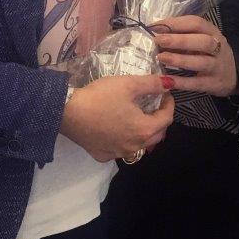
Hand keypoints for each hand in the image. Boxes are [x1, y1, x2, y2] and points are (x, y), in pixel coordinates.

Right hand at [60, 74, 175, 161]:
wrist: (67, 112)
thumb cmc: (100, 97)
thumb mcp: (128, 84)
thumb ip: (152, 84)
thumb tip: (170, 83)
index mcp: (144, 129)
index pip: (167, 118)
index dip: (169, 104)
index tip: (164, 93)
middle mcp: (135, 146)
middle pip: (157, 135)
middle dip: (159, 119)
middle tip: (153, 105)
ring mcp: (118, 153)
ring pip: (139, 144)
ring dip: (142, 131)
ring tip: (135, 116)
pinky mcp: (103, 155)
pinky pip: (119, 149)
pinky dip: (123, 139)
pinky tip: (115, 129)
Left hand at [150, 15, 237, 96]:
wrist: (233, 75)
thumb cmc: (209, 53)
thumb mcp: (200, 40)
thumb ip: (182, 35)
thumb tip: (155, 32)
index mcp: (212, 32)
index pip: (196, 23)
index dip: (175, 23)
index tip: (155, 26)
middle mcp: (218, 48)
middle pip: (202, 41)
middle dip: (179, 40)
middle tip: (158, 41)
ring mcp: (218, 66)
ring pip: (201, 62)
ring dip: (179, 59)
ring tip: (161, 57)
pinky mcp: (214, 84)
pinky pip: (197, 83)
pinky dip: (181, 82)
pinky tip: (166, 80)